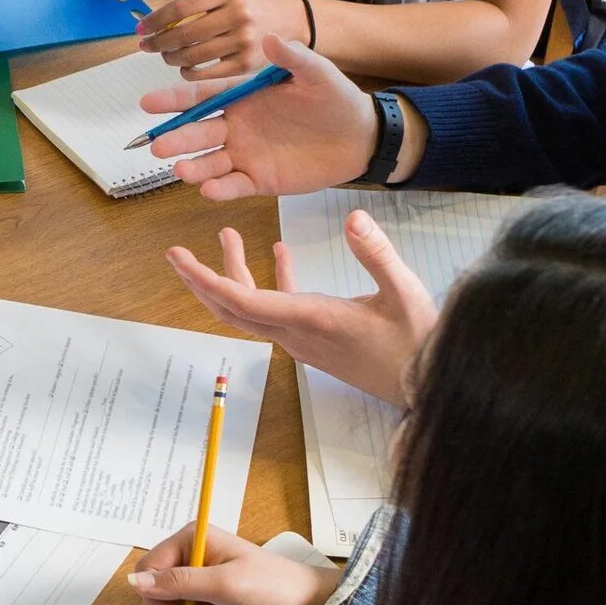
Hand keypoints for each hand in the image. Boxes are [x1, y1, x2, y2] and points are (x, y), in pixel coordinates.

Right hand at [126, 523, 341, 604]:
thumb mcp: (222, 584)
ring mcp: (203, 578)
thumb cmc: (271, 588)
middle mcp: (194, 555)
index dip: (156, 593)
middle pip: (157, 587)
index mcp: (192, 538)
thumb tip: (133, 581)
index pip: (149, 566)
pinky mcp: (212, 599)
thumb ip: (176, 583)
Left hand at [139, 0, 310, 79]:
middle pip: (184, 33)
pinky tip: (183, 67)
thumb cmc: (255, 0)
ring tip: (164, 55)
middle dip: (158, 42)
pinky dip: (190, 72)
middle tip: (146, 45)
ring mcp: (242, 41)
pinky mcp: (246, 63)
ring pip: (193, 54)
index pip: (181, 6)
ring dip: (171, 57)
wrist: (291, 22)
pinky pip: (208, 72)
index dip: (156, 19)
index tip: (142, 26)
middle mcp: (237, 14)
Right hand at [141, 35, 379, 201]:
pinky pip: (234, 185)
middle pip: (198, 131)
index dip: (175, 100)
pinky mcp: (259, 180)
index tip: (148, 102)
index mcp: (243, 96)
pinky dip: (220, 189)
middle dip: (177, 137)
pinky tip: (208, 189)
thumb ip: (293, 57)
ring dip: (192, 166)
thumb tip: (270, 38)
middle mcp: (237, 125)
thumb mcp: (317, 73)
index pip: (202, 96)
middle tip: (157, 144)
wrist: (359, 136)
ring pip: (210, 161)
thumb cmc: (336, 99)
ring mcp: (245, 154)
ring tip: (179, 170)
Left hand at [165, 215, 438, 406]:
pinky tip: (280, 254)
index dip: (206, 278)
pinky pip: (280, 310)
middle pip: (233, 307)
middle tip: (178, 252)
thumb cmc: (417, 344)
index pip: (242, 300)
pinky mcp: (315, 339)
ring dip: (235, 275)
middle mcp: (296, 332)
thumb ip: (376, 254)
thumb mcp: (403, 292)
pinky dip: (272, 282)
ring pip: (252, 308)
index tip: (179, 258)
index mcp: (309, 319)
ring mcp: (303, 338)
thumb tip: (353, 217)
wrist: (427, 387)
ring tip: (230, 236)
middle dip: (202, 279)